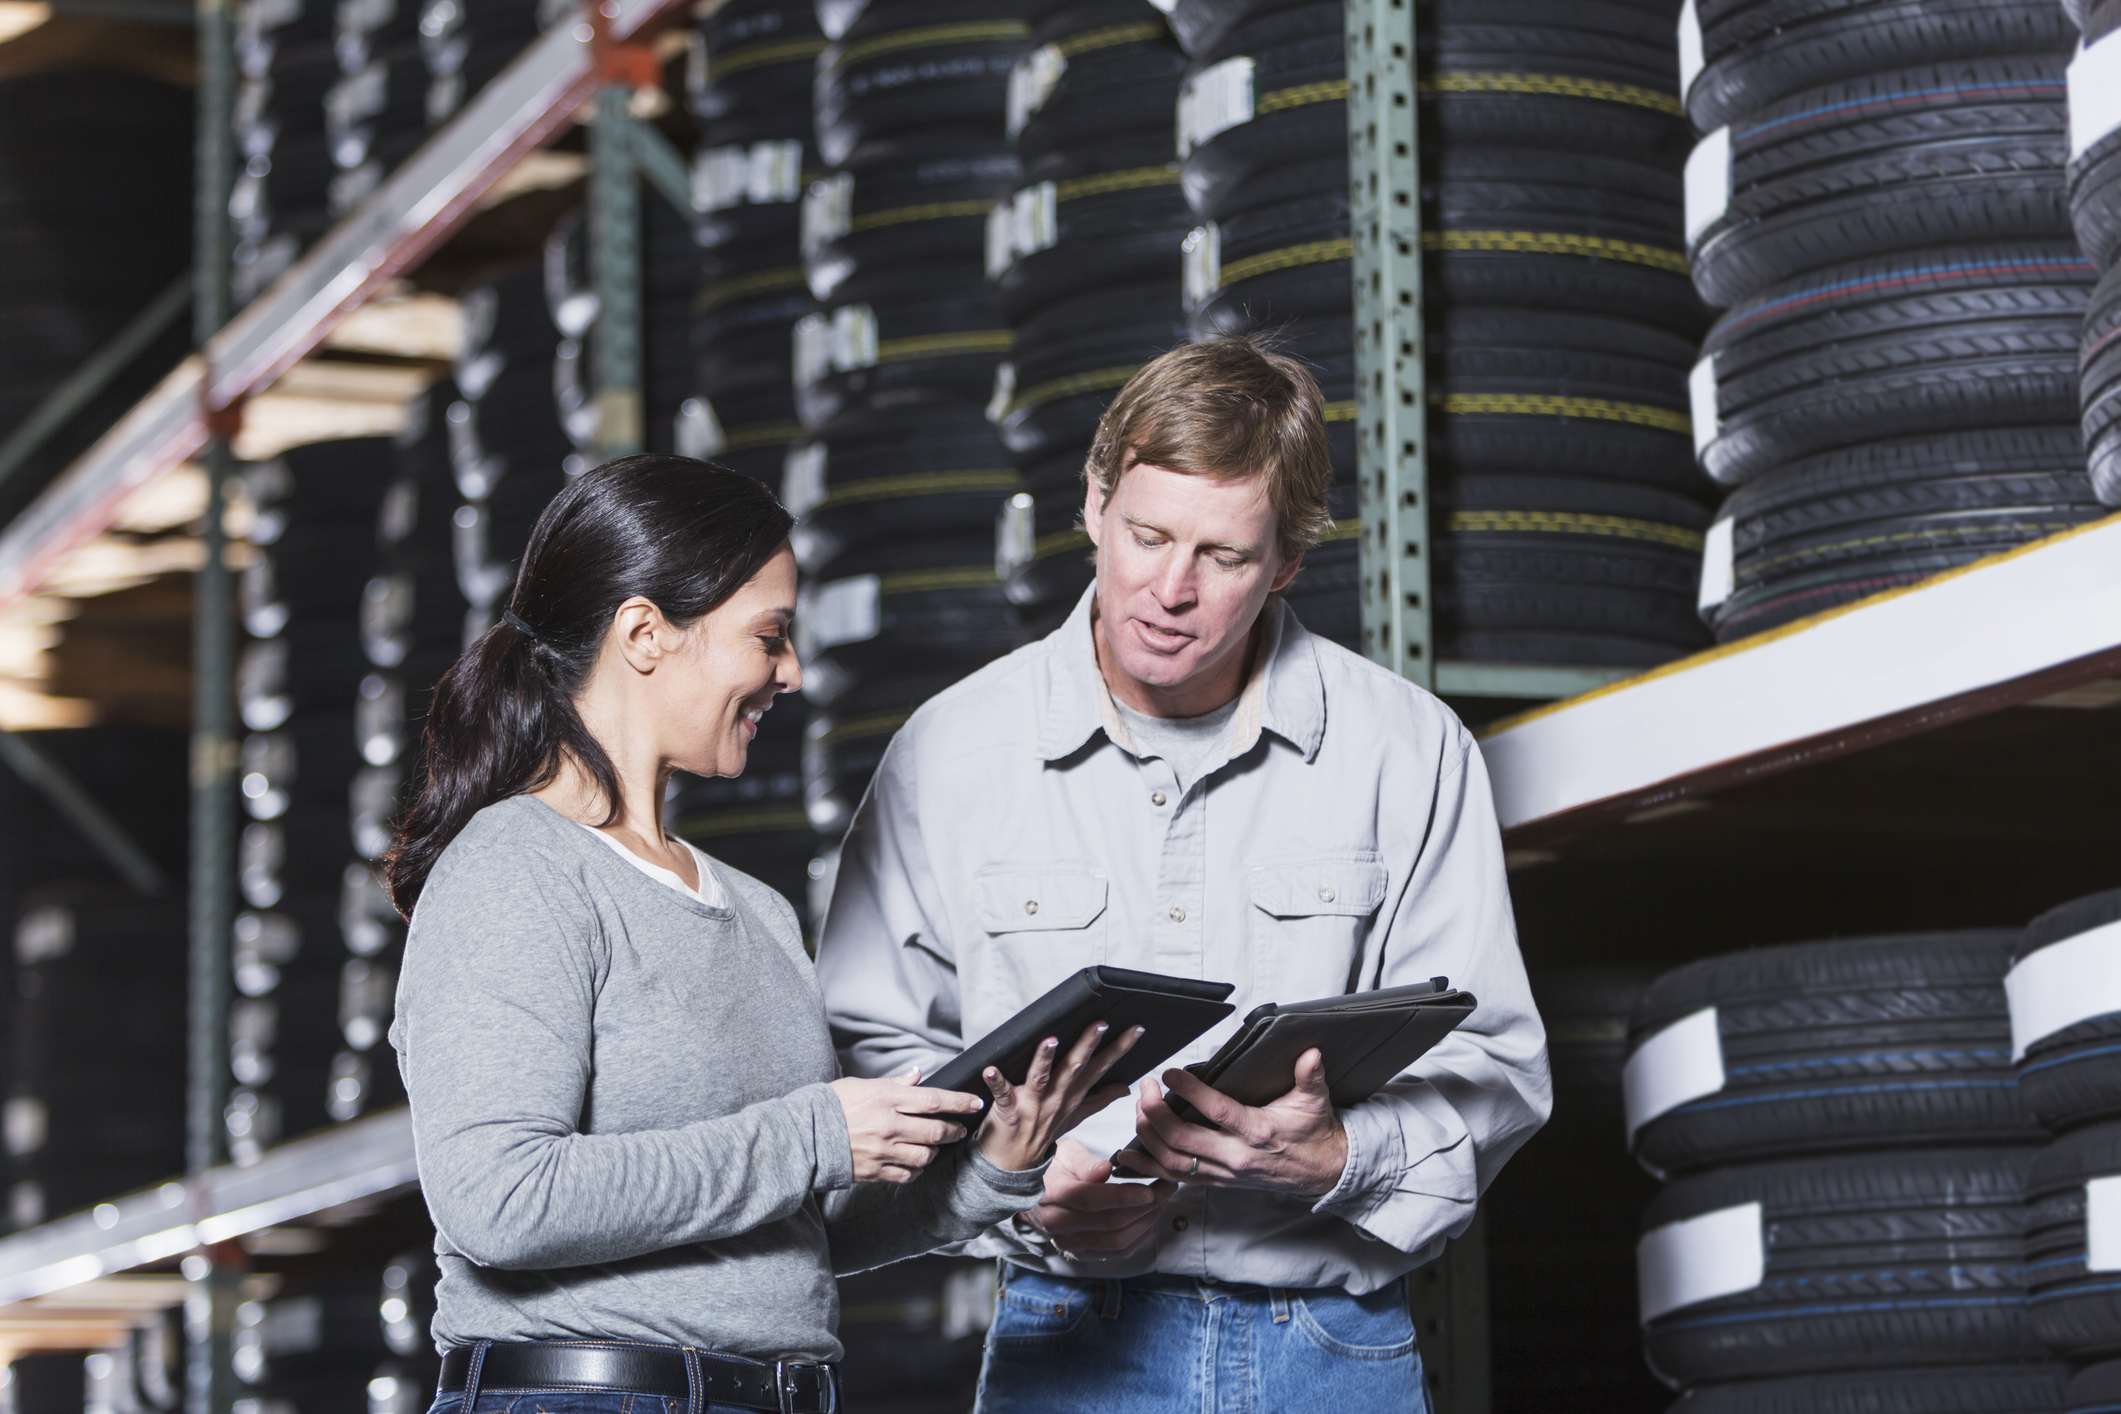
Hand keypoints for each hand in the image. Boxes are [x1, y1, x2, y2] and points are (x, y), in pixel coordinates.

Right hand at [829, 1069, 985, 1184]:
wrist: (805, 1134)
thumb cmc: (833, 1104)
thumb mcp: (864, 1084)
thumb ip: (895, 1083)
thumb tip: (918, 1075)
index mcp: (886, 1100)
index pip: (933, 1100)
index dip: (959, 1102)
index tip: (975, 1102)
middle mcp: (888, 1126)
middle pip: (935, 1131)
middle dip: (954, 1130)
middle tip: (959, 1129)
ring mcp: (882, 1151)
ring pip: (925, 1155)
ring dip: (935, 1151)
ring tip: (935, 1145)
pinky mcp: (874, 1171)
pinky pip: (907, 1175)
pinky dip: (916, 1170)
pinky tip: (915, 1163)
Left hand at [975, 1021, 1143, 1172]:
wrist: (1011, 1165)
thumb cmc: (1039, 1133)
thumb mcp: (1074, 1116)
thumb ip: (1099, 1100)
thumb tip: (1124, 1087)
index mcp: (1072, 1096)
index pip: (1099, 1068)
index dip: (1119, 1049)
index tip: (1135, 1029)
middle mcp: (1055, 1099)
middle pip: (1074, 1068)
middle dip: (1088, 1045)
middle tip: (1100, 1024)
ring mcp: (1032, 1106)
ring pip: (1041, 1079)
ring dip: (1045, 1060)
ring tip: (1051, 1041)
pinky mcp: (1007, 1112)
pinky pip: (1002, 1095)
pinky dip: (996, 1082)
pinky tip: (991, 1070)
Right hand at [1020, 1139, 1175, 1261]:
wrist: (1035, 1194)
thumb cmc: (1054, 1168)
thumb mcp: (1066, 1153)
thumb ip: (1085, 1162)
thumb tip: (1104, 1170)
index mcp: (1052, 1195)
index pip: (1091, 1200)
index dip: (1124, 1196)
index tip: (1150, 1190)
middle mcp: (1057, 1224)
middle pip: (1110, 1223)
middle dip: (1146, 1207)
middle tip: (1166, 1189)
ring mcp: (1068, 1243)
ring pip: (1117, 1241)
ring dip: (1146, 1223)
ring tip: (1162, 1202)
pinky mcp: (1080, 1254)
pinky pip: (1116, 1252)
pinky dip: (1139, 1238)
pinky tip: (1150, 1220)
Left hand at [1126, 1048, 1348, 1197]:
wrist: (1322, 1171)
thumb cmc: (1314, 1133)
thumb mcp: (1316, 1101)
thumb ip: (1310, 1076)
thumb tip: (1311, 1053)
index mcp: (1258, 1132)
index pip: (1217, 1112)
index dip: (1190, 1092)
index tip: (1170, 1073)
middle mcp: (1237, 1156)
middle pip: (1183, 1140)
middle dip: (1156, 1112)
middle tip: (1146, 1086)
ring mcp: (1224, 1173)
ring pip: (1173, 1161)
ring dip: (1149, 1135)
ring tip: (1139, 1107)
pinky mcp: (1217, 1181)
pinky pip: (1176, 1178)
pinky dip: (1149, 1166)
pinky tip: (1129, 1154)